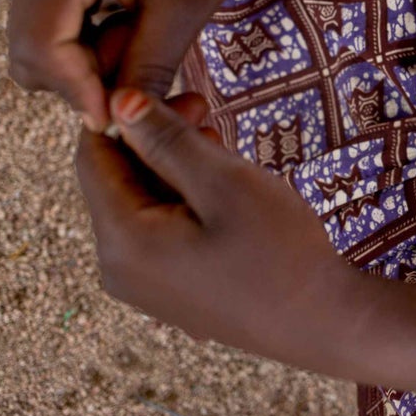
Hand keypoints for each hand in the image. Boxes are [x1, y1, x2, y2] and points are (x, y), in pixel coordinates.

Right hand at [8, 0, 257, 129]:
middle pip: (30, 53)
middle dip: (82, 80)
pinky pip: (50, 28)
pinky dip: (86, 45)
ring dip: (86, 64)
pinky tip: (130, 30)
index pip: (40, 48)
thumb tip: (118, 124)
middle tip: (143, 74)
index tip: (122, 117)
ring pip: (38, 46)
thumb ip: (146, 68)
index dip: (77, 92)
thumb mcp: (184, 8)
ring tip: (143, 41)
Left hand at [75, 88, 358, 363]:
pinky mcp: (169, 291)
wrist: (323, 323)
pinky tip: (223, 189)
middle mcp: (118, 269)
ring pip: (140, 203)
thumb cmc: (279, 251)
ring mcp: (143, 286)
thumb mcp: (224, 183)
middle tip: (207, 109)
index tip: (181, 92)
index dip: (126, 114)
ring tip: (222, 147)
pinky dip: (183, 199)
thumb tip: (117, 100)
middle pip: (115, 180)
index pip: (92, 156)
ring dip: (173, 167)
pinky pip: (159, 230)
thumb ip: (166, 140)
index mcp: (123, 242)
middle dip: (154, 139)